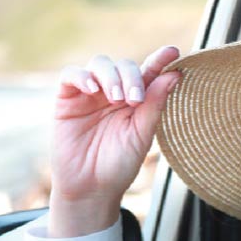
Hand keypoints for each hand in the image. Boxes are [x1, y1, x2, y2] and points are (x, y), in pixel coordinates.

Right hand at [48, 46, 181, 236]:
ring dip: (111, 76)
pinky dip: (82, 76)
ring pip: (99, 63)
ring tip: (116, 99)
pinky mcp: (67, 99)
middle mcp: (114, 91)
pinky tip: (93, 90)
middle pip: (124, 65)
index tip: (173, 51)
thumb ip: (154, 105)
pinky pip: (71, 75)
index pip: (149, 71)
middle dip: (132, 77)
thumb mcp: (141, 136)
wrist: (90, 188)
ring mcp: (89, 93)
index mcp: (136, 98)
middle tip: (135, 100)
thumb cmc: (119, 164)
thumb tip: (173, 75)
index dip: (160, 59)